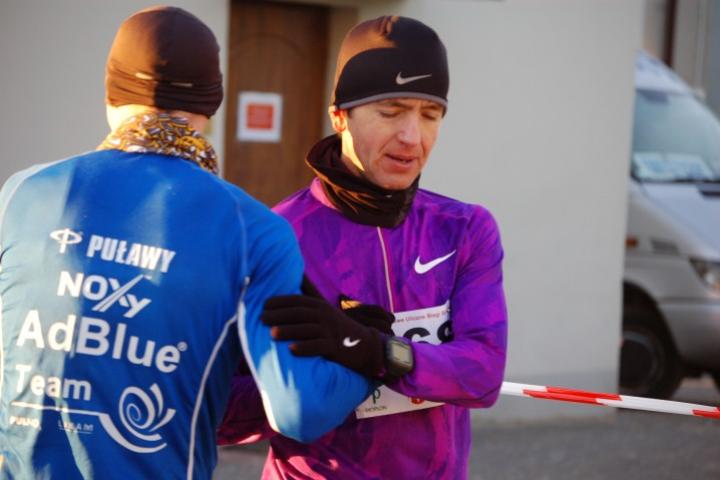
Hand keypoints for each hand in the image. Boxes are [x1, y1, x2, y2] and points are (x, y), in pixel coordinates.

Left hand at [262, 294, 385, 377]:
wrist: (365, 345)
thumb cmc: (336, 325)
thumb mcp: (323, 305)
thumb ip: (308, 290)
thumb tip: (296, 270)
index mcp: (319, 305)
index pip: (297, 300)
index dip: (280, 301)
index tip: (263, 305)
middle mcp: (325, 315)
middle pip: (300, 313)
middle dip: (280, 315)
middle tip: (261, 319)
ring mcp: (331, 331)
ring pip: (307, 330)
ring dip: (289, 331)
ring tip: (272, 334)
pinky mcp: (336, 347)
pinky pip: (319, 347)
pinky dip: (305, 348)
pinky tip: (292, 350)